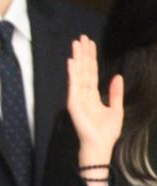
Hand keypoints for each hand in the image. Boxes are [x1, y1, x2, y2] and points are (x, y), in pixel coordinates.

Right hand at [67, 35, 123, 163]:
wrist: (99, 146)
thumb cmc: (106, 132)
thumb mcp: (116, 109)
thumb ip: (115, 93)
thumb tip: (116, 76)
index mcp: (92, 96)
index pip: (91, 72)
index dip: (91, 58)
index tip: (90, 44)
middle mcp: (83, 95)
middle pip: (84, 70)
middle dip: (83, 53)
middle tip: (82, 37)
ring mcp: (77, 98)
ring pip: (78, 74)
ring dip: (77, 58)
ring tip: (76, 43)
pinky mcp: (73, 104)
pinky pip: (72, 85)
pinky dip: (72, 73)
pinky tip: (71, 61)